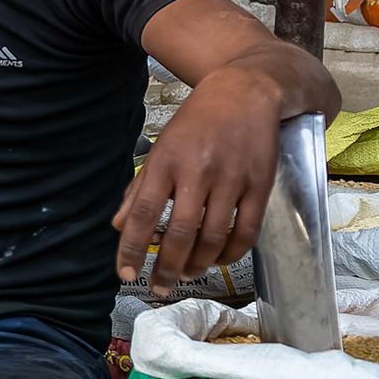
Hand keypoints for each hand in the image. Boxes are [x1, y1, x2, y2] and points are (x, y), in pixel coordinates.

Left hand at [113, 65, 280, 295]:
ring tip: (187, 274)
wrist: (247, 91)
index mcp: (166, 161)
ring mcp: (232, 179)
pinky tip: (218, 260)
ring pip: (213, 237)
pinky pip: (246, 231)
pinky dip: (231, 253)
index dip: (132, 248)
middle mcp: (197, 172)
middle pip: (179, 233)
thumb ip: (139, 188)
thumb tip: (119, 226)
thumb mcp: (161, 147)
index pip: (143, 213)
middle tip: (160, 286)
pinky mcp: (260, 185)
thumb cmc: (197, 121)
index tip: (125, 274)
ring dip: (198, 264)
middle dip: (167, 268)